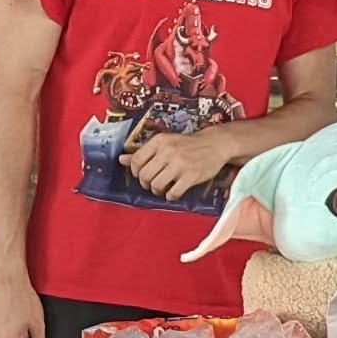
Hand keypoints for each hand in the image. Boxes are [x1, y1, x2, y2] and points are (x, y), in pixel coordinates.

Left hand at [119, 123, 234, 200]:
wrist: (215, 144)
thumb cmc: (187, 144)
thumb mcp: (165, 143)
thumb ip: (143, 152)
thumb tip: (121, 160)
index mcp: (159, 141)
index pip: (136, 161)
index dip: (136, 172)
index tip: (143, 175)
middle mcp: (168, 151)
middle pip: (145, 175)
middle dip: (146, 184)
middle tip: (153, 184)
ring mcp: (180, 164)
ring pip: (157, 185)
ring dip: (157, 191)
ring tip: (164, 188)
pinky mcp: (191, 176)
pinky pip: (173, 193)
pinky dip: (171, 196)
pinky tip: (174, 192)